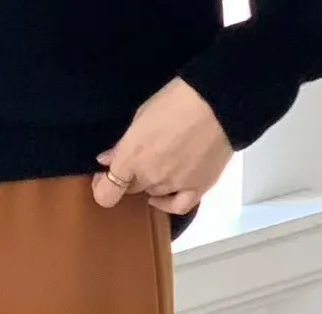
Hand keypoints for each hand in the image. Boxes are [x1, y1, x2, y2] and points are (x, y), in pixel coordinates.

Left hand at [92, 78, 232, 214]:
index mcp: (132, 157)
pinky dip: (168, 204)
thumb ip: (123, 143)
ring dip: (152, 183)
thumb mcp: (142, 114)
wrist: (219, 101)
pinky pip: (177, 207)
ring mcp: (173, 185)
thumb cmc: (180, 99)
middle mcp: (150, 176)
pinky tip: (165, 196)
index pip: (106, 192)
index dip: (101, 185)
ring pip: (153, 194)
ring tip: (163, 161)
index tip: (104, 174)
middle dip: (131, 176)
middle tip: (141, 157)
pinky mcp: (196, 188)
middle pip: (131, 188)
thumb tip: (106, 160)